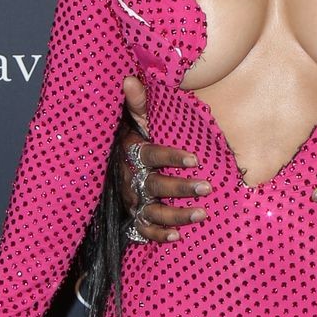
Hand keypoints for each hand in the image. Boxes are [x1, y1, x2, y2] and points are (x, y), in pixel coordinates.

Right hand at [118, 74, 208, 242]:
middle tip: (208, 187)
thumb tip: (130, 78)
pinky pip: (143, 230)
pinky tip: (178, 237)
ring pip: (152, 211)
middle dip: (181, 188)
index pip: (150, 155)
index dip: (171, 158)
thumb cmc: (134, 139)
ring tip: (202, 214)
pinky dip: (159, 235)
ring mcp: (132, 200)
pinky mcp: (134, 216)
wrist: (109, 168)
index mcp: (131, 153)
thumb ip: (138, 103)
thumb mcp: (134, 121)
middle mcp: (131, 178)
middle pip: (155, 185)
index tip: (195, 159)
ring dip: (177, 214)